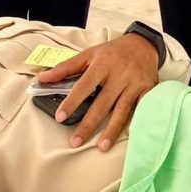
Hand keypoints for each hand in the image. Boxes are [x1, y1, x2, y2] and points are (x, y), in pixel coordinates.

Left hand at [36, 33, 158, 150]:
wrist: (143, 44)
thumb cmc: (112, 51)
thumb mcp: (89, 54)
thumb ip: (65, 67)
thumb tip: (42, 77)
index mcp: (102, 64)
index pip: (84, 86)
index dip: (72, 102)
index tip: (60, 117)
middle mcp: (119, 75)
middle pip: (102, 103)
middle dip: (89, 124)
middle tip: (75, 141)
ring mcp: (135, 84)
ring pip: (122, 111)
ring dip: (111, 130)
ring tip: (101, 147)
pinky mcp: (148, 90)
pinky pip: (141, 110)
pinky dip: (136, 124)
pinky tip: (130, 137)